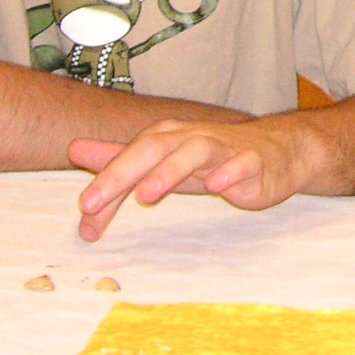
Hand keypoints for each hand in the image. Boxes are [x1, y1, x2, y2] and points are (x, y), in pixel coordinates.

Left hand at [69, 119, 309, 241]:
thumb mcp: (164, 160)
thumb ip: (121, 158)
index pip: (129, 158)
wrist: (278, 151)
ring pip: (195, 151)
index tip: (84, 217)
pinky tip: (217, 186)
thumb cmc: (215, 159)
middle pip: (153, 148)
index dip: (104, 185)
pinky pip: (242, 164)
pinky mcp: (254, 162)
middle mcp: (191, 138)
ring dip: (169, 171)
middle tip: (92, 202)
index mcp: (167, 138)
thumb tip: (76, 149)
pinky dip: (228, 172)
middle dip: (121, 173)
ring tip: (146, 195)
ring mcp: (224, 149)